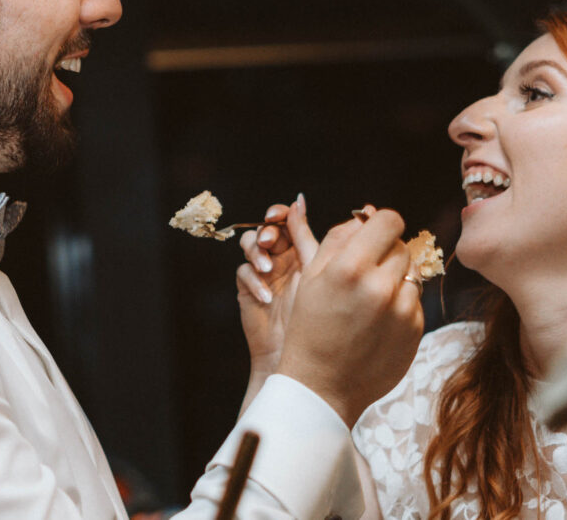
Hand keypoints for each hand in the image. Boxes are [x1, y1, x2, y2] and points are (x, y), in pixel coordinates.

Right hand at [235, 196, 318, 378]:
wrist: (305, 363)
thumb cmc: (323, 322)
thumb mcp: (316, 273)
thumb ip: (308, 238)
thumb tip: (302, 202)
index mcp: (301, 250)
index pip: (287, 221)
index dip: (280, 213)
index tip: (279, 215)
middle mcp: (282, 258)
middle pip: (266, 229)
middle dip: (266, 231)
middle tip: (269, 239)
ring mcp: (263, 273)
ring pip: (249, 246)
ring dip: (257, 253)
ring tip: (269, 268)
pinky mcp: (248, 290)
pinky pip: (243, 274)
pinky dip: (253, 280)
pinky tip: (266, 296)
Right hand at [276, 208, 424, 426]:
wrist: (322, 385)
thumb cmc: (310, 328)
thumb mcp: (311, 277)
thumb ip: (338, 238)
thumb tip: (364, 216)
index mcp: (350, 267)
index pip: (389, 220)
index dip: (380, 224)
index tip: (373, 234)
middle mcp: (380, 286)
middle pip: (401, 245)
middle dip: (385, 252)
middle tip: (365, 272)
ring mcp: (402, 310)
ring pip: (411, 272)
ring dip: (395, 278)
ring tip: (370, 300)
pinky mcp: (416, 329)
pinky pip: (415, 300)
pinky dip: (400, 304)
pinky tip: (377, 321)